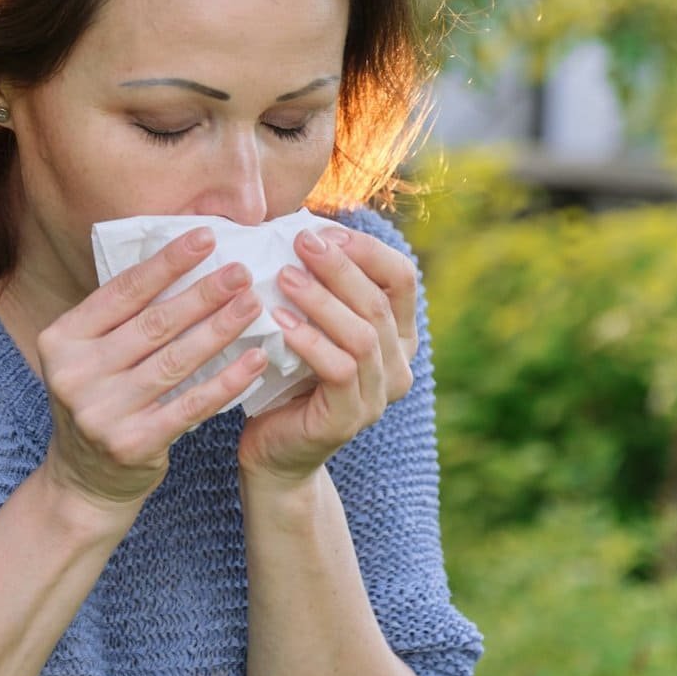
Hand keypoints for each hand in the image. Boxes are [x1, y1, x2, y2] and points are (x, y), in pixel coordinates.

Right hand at [36, 228, 270, 512]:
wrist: (86, 482)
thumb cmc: (102, 400)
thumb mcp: (91, 355)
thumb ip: (122, 317)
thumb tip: (185, 259)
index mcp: (61, 339)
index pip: (122, 291)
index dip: (167, 263)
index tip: (206, 236)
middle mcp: (74, 374)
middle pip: (153, 324)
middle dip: (203, 293)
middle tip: (241, 271)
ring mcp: (100, 412)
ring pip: (175, 361)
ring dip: (220, 330)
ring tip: (253, 305)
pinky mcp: (132, 444)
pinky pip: (190, 405)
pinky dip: (227, 380)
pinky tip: (256, 360)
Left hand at [236, 226, 418, 483]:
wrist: (274, 450)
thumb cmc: (288, 376)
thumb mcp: (312, 323)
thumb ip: (320, 285)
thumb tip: (303, 226)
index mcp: (399, 333)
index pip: (402, 276)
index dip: (366, 249)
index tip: (322, 231)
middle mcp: (400, 364)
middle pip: (380, 301)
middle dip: (339, 266)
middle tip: (299, 241)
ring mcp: (379, 395)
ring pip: (363, 334)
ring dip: (323, 300)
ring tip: (284, 276)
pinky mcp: (352, 418)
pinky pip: (339, 370)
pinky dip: (310, 340)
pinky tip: (279, 321)